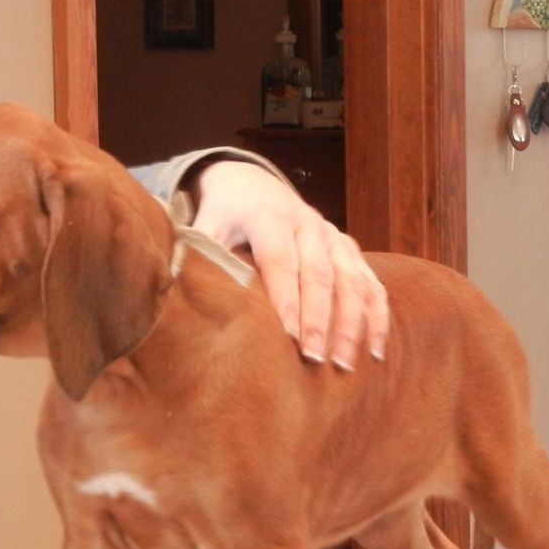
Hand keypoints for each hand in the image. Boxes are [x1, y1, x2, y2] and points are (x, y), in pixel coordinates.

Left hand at [188, 159, 388, 369]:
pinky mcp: (349, 250)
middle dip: (319, 319)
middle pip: (320, 274)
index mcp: (269, 217)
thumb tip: (173, 283)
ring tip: (344, 364)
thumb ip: (198, 252)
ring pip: (351, 280)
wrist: (253, 185)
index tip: (287, 336)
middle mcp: (308, 224)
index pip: (281, 261)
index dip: (286, 298)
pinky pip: (370, 284)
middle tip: (314, 358)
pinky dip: (375, 316)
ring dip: (351, 323)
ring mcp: (333, 237)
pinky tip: (375, 351)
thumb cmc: (224, 215)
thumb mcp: (206, 224)